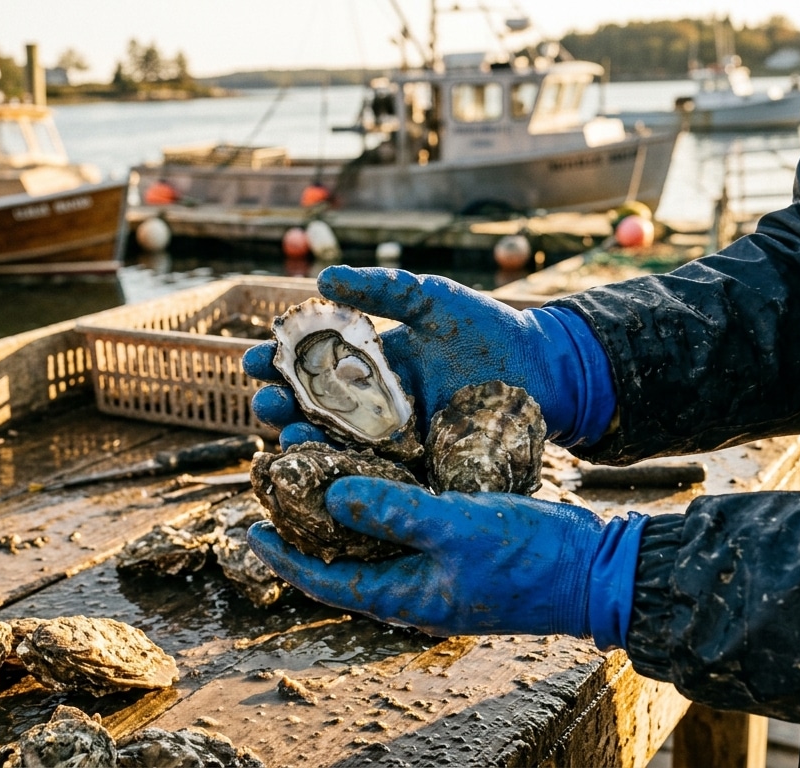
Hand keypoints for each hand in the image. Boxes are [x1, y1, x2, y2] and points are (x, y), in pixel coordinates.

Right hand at [243, 266, 614, 448]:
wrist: (546, 372)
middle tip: (265, 401)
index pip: (309, 365)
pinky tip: (323, 471)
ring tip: (285, 433)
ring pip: (334, 446)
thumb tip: (321, 277)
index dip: (276, 362)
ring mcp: (393, 441)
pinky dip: (346, 476)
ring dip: (303, 441)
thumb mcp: (430, 300)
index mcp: (369, 365)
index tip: (253, 357)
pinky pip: (375, 477)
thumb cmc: (489, 331)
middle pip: (311, 410)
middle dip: (280, 405)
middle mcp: (373, 406)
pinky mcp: (418, 470)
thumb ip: (381, 288)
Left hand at [247, 476, 647, 646]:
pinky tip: (376, 464)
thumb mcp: (454, 527)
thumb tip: (333, 495)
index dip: (284, 557)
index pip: (325, 582)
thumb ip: (393, 511)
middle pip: (342, 558)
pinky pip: (406, 523)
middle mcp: (415, 585)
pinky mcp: (458, 544)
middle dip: (307, 525)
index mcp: (406, 596)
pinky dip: (383, 496)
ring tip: (314, 468)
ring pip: (373, 538)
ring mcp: (437, 567)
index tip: (249, 530)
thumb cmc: (529, 557)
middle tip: (275, 486)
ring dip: (342, 505)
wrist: (595, 569)